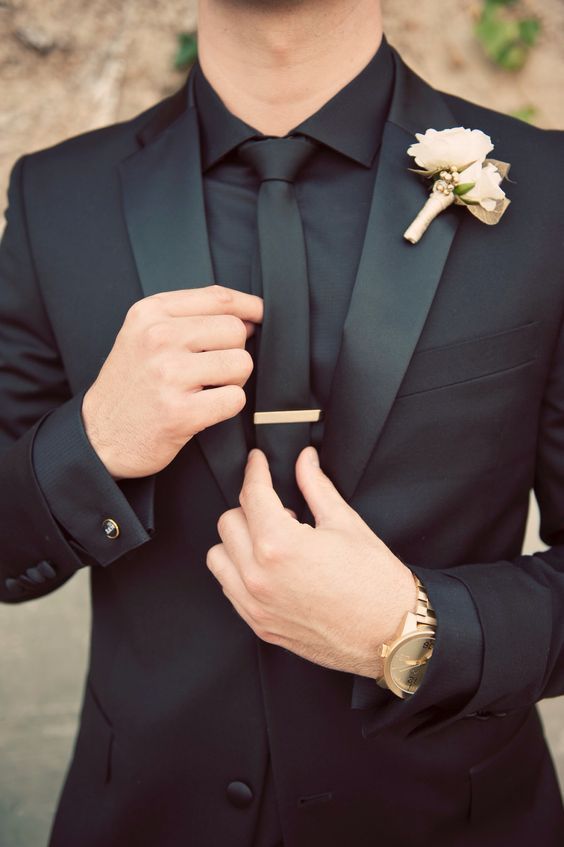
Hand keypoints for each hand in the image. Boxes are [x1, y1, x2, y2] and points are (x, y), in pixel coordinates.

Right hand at [82, 285, 262, 478]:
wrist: (99, 436)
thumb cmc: (130, 385)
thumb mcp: (143, 335)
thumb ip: (189, 318)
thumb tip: (248, 317)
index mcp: (150, 313)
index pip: (218, 299)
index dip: (249, 307)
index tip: (259, 315)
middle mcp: (158, 338)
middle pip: (235, 331)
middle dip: (234, 352)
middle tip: (211, 371)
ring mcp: (169, 375)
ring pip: (241, 364)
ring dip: (232, 381)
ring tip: (205, 390)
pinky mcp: (181, 412)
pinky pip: (235, 399)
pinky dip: (227, 407)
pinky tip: (203, 409)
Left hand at [207, 447, 416, 677]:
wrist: (391, 635)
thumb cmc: (376, 582)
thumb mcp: (346, 524)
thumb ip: (317, 487)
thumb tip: (305, 460)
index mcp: (280, 545)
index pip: (252, 495)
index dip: (255, 470)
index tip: (258, 462)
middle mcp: (259, 576)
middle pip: (229, 521)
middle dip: (250, 507)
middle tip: (280, 509)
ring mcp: (256, 605)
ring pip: (219, 556)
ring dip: (238, 541)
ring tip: (271, 540)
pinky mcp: (260, 625)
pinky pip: (229, 588)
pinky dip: (239, 570)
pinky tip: (268, 566)